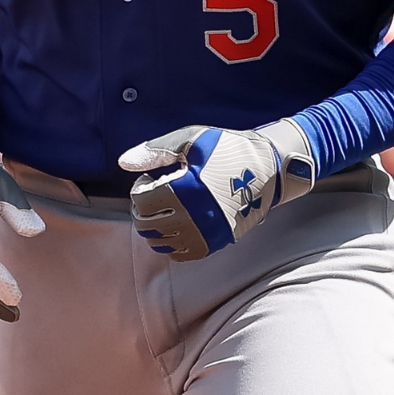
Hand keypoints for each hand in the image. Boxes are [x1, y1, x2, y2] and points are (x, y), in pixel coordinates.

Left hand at [119, 119, 316, 260]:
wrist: (269, 167)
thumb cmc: (228, 149)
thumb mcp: (191, 140)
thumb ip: (155, 151)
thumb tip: (124, 162)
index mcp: (184, 189)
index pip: (142, 201)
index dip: (140, 187)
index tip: (152, 178)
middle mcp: (192, 216)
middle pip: (147, 225)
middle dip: (143, 209)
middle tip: (154, 195)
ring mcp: (204, 233)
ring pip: (161, 242)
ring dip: (155, 227)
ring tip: (165, 209)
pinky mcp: (215, 242)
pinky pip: (180, 254)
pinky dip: (172, 242)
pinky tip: (178, 224)